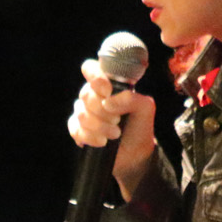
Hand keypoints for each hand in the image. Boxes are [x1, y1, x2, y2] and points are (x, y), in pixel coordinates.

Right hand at [68, 61, 156, 194]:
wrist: (134, 153)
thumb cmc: (139, 125)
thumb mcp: (145, 108)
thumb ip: (133, 98)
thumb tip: (109, 101)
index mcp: (106, 84)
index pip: (90, 69)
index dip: (96, 78)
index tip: (108, 92)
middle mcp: (92, 95)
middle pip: (86, 95)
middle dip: (103, 111)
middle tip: (118, 120)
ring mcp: (82, 111)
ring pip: (82, 114)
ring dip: (100, 127)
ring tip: (115, 134)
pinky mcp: (77, 129)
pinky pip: (76, 129)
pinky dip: (91, 137)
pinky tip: (102, 142)